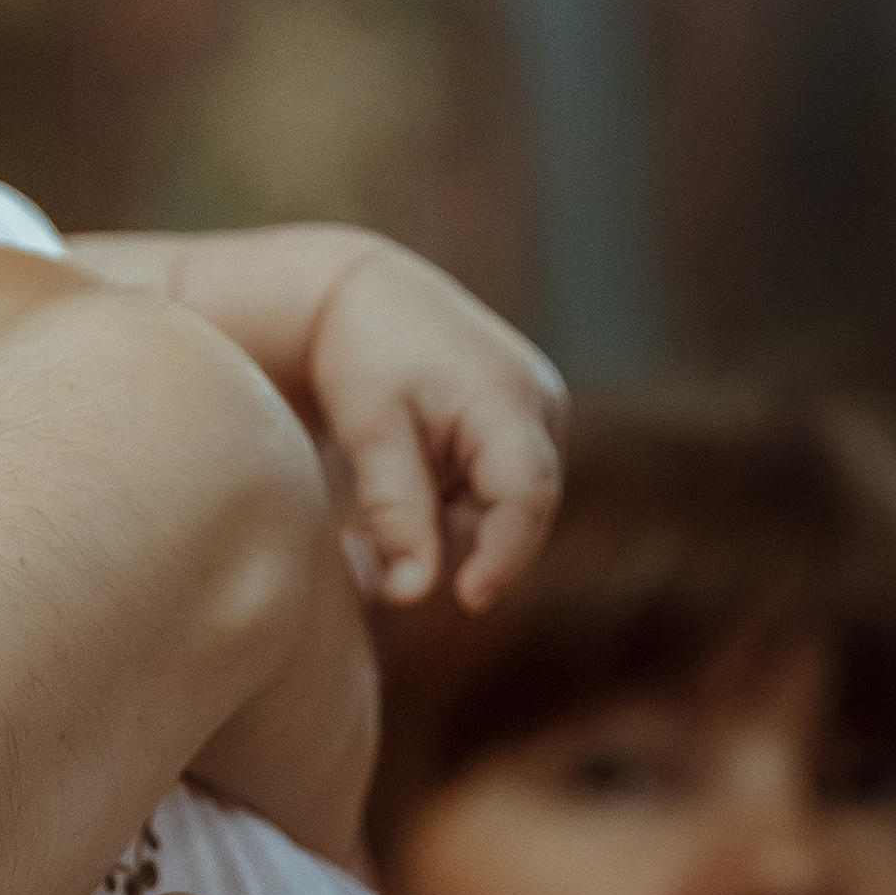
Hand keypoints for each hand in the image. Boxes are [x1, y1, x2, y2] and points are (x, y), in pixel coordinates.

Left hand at [294, 236, 563, 610]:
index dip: (504, 556)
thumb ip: (397, 512)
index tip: (467, 600)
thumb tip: (415, 596)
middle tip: (363, 564)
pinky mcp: (513, 429)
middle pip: (513, 513)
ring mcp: (533, 417)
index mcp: (511, 401)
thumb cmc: (361, 356)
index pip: (527, 497)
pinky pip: (486, 492)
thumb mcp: (372, 434)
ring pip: (495, 510)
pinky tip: (378, 514)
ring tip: (355, 536)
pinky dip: (437, 511)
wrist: (361, 294)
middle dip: (446, 550)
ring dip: (433, 532)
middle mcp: (540, 408)